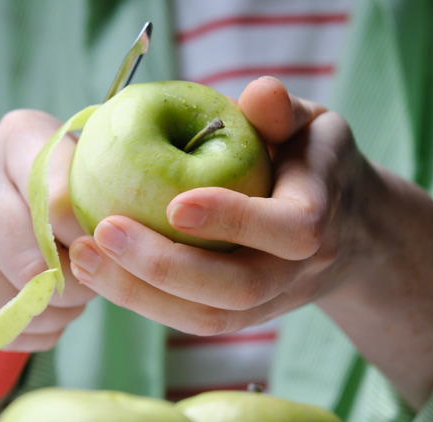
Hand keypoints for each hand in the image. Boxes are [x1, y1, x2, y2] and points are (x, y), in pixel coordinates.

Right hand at [0, 109, 95, 352]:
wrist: (13, 211)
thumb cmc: (69, 198)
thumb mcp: (91, 188)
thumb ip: (99, 210)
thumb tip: (96, 255)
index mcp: (20, 135)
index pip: (59, 201)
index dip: (87, 244)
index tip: (101, 257)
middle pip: (26, 259)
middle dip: (66, 291)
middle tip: (85, 295)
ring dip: (41, 317)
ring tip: (62, 308)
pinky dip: (9, 333)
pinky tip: (28, 319)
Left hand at [69, 76, 432, 409]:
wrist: (348, 227)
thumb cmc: (315, 161)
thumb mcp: (311, 125)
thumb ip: (284, 112)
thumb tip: (260, 91)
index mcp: (324, 214)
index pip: (292, 230)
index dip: (236, 219)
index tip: (175, 203)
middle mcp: (301, 270)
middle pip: (240, 290)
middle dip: (167, 267)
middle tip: (104, 231)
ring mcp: (273, 300)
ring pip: (210, 317)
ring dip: (142, 294)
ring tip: (84, 258)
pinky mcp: (243, 314)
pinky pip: (193, 319)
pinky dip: (143, 300)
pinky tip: (100, 271)